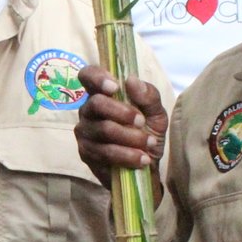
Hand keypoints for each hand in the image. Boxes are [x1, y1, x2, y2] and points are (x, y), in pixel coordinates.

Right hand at [73, 64, 168, 182]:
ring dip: (131, 138)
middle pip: (96, 103)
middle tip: (142, 123)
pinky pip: (104, 152)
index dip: (97, 77)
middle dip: (123, 113)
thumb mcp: (156, 113)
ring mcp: (85, 132)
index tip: (115, 87)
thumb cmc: (147, 133)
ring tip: (148, 144)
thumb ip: (148, 96)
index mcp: (102, 94)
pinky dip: (127, 155)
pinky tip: (141, 159)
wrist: (145, 165)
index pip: (88, 75)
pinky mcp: (86, 154)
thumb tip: (131, 80)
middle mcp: (88, 110)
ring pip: (103, 129)